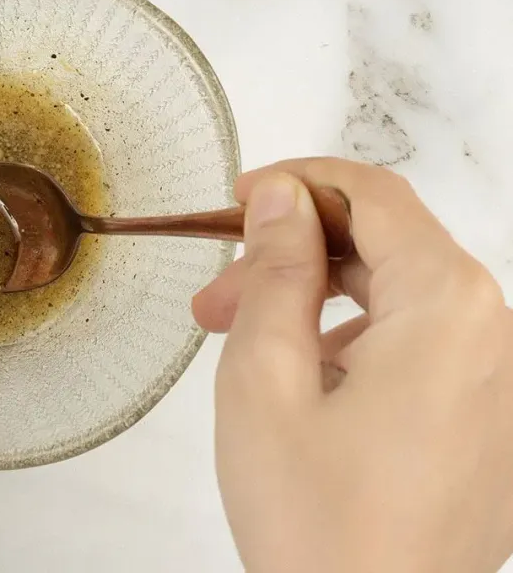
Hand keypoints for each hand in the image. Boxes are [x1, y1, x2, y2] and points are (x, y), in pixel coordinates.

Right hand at [193, 158, 512, 572]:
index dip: (297, 183)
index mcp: (449, 305)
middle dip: (292, 257)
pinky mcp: (491, 427)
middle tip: (213, 298)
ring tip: (240, 342)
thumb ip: (276, 268)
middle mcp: (497, 333)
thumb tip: (281, 194)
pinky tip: (300, 383)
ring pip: (400, 301)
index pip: (374, 195)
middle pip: (387, 248)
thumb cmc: (313, 515)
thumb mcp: (264, 375)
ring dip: (315, 304)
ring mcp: (501, 385)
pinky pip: (423, 351)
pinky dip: (356, 345)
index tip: (234, 201)